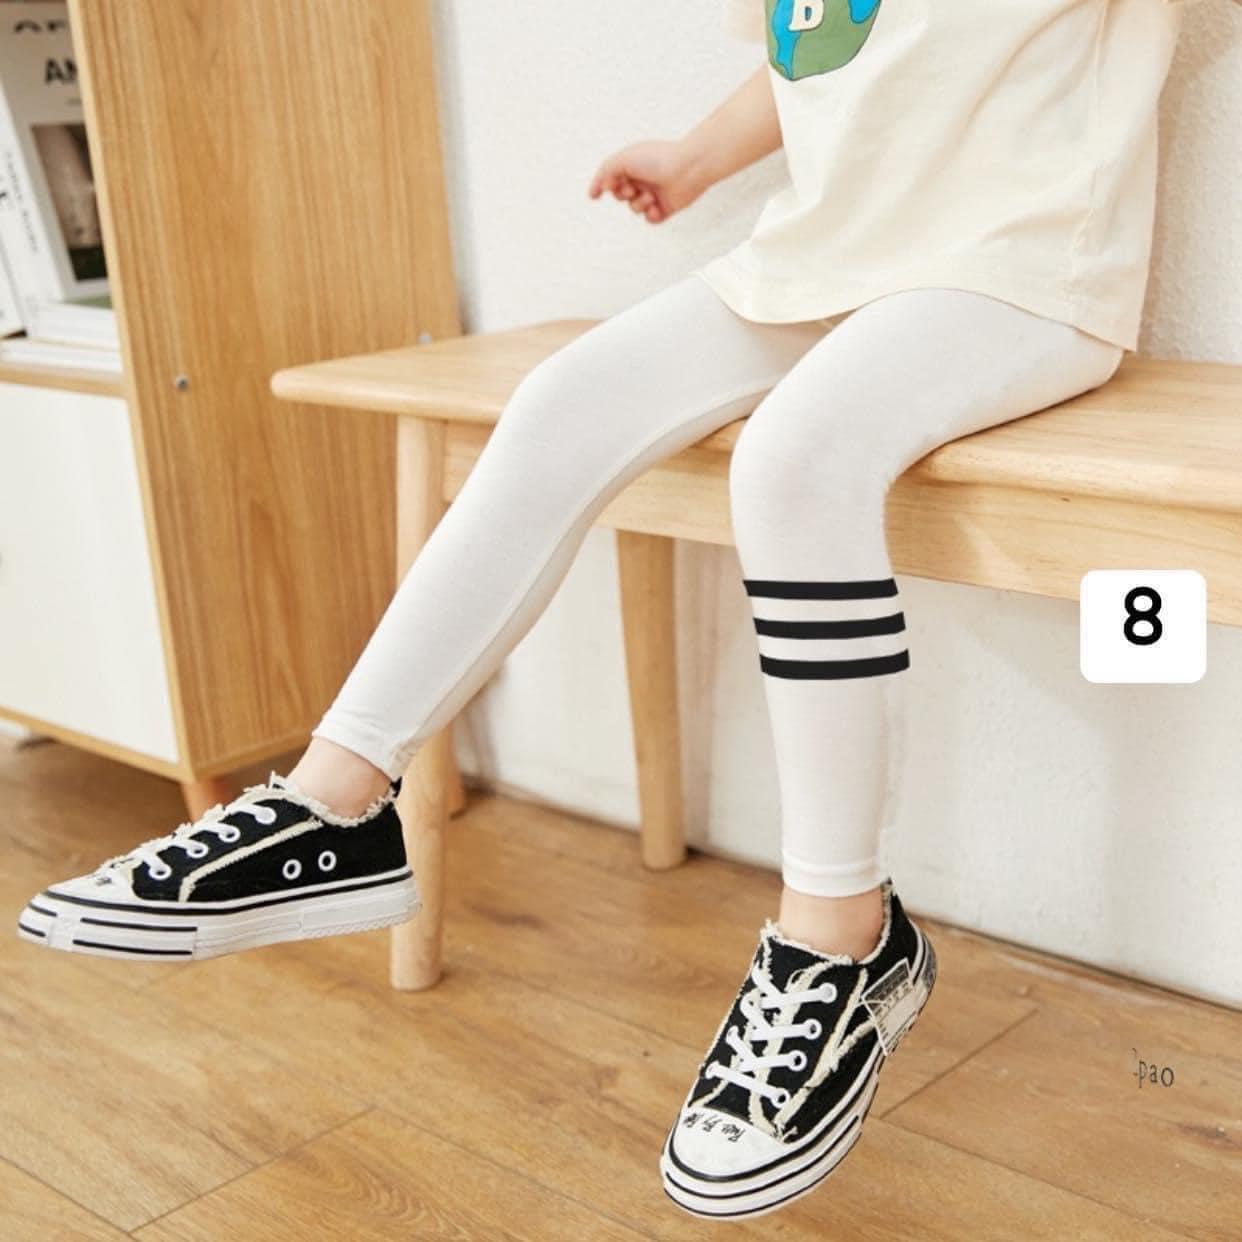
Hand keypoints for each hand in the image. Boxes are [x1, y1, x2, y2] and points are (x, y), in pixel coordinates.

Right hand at [587, 139, 708, 223]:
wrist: (689, 168)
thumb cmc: (658, 159)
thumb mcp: (624, 159)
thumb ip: (606, 170)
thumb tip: (599, 188)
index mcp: (633, 165)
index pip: (611, 179)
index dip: (607, 185)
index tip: (602, 190)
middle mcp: (642, 179)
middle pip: (620, 196)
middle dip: (623, 195)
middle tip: (632, 189)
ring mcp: (654, 193)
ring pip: (634, 209)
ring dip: (639, 204)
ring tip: (651, 197)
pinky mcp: (665, 207)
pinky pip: (650, 220)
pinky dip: (651, 216)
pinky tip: (657, 208)